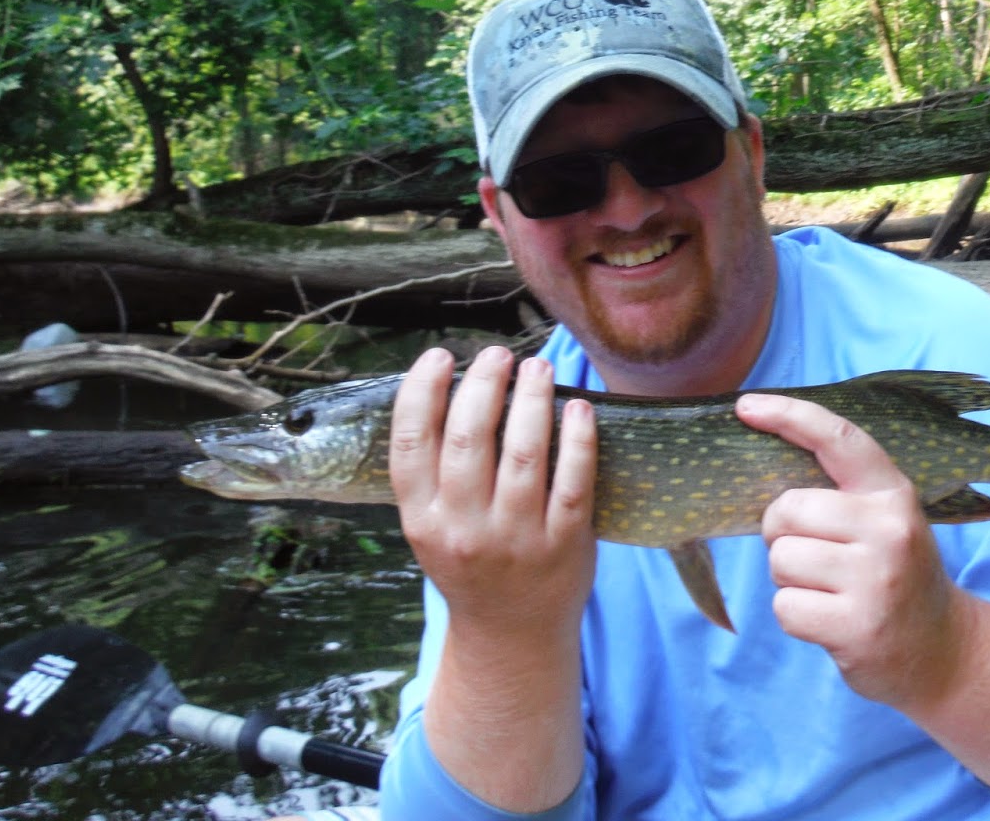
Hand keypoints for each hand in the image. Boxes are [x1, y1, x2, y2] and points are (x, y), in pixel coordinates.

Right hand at [390, 345, 597, 641]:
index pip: (411, 445)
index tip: (439, 357)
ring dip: (533, 400)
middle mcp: (464, 530)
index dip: (420, 393)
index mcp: (422, 520)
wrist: (511, 634)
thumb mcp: (431, 527)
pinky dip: (578, 439)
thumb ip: (434, 472)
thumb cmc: (470, 564)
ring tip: (539, 368)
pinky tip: (578, 408)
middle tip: (500, 354)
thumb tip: (452, 387)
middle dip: (484, 384)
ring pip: (524, 454)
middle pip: (468, 440)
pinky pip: (573, 482)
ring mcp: (516, 539)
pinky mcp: (563, 545)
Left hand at [736, 392, 963, 712]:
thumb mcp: (883, 523)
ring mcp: (876, 580)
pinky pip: (785, 608)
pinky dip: (796, 616)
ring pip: (780, 560)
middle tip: (815, 555)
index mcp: (893, 494)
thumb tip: (758, 467)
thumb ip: (838, 494)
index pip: (838, 438)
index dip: (789, 415)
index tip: (746, 406)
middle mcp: (889, 530)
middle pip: (786, 510)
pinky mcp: (857, 627)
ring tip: (830, 590)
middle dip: (781, 533)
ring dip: (790, 580)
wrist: (941, 652)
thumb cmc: (892, 576)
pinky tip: (831, 620)